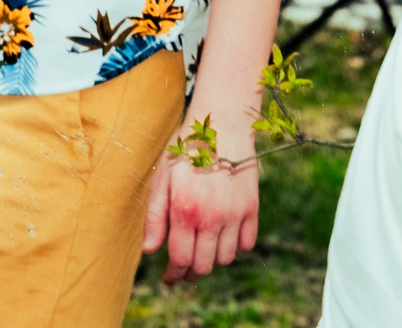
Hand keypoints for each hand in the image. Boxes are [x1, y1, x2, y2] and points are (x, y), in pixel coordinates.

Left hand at [141, 138, 259, 283]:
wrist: (223, 123)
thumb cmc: (187, 149)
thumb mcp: (162, 178)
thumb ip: (154, 216)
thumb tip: (150, 250)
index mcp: (185, 211)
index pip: (180, 260)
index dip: (172, 275)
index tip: (168, 278)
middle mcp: (212, 217)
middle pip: (203, 266)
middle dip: (189, 273)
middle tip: (182, 268)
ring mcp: (235, 214)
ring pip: (225, 259)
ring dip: (211, 260)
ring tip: (201, 249)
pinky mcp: (252, 208)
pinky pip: (246, 244)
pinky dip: (235, 247)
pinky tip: (222, 236)